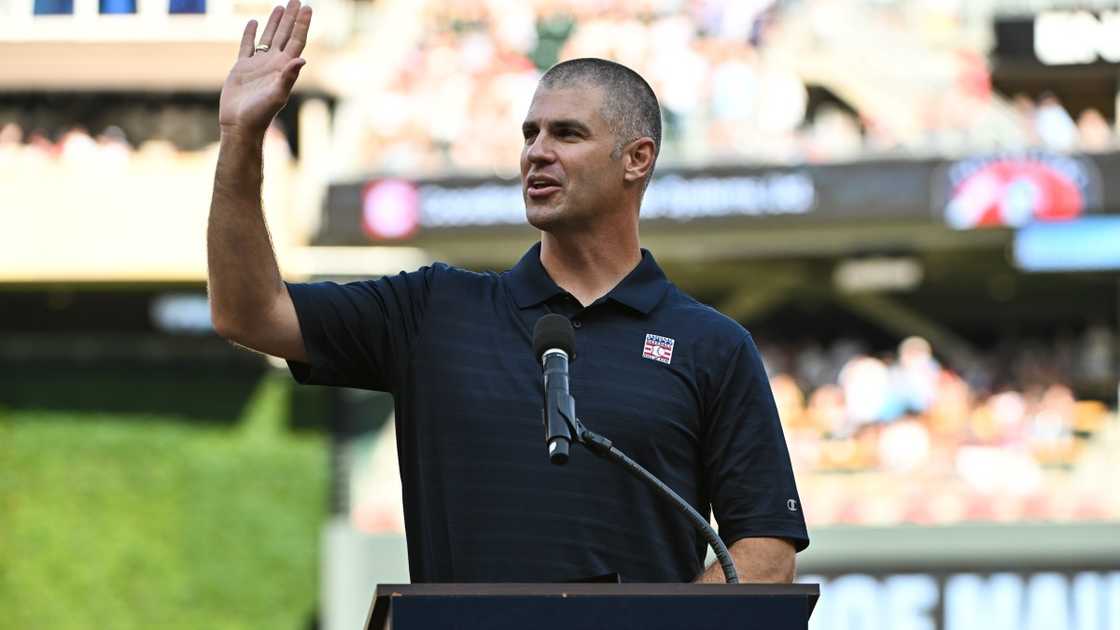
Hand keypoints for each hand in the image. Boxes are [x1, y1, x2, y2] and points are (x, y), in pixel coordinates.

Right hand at [218, 0, 311, 135]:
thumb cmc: (260, 114)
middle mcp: (274, 64)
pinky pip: (248, 46)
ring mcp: (258, 65)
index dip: (302, 24)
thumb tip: (301, 59)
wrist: (240, 124)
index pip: (296, 41)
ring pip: (268, 37)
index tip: (307, 7)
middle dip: (291, 18)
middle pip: (285, 35)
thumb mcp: (277, 95)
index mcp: (284, 68)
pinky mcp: (242, 68)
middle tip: (296, 0)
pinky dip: (251, 34)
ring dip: (275, 23)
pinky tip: (254, 23)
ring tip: (280, 7)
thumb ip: (288, 77)